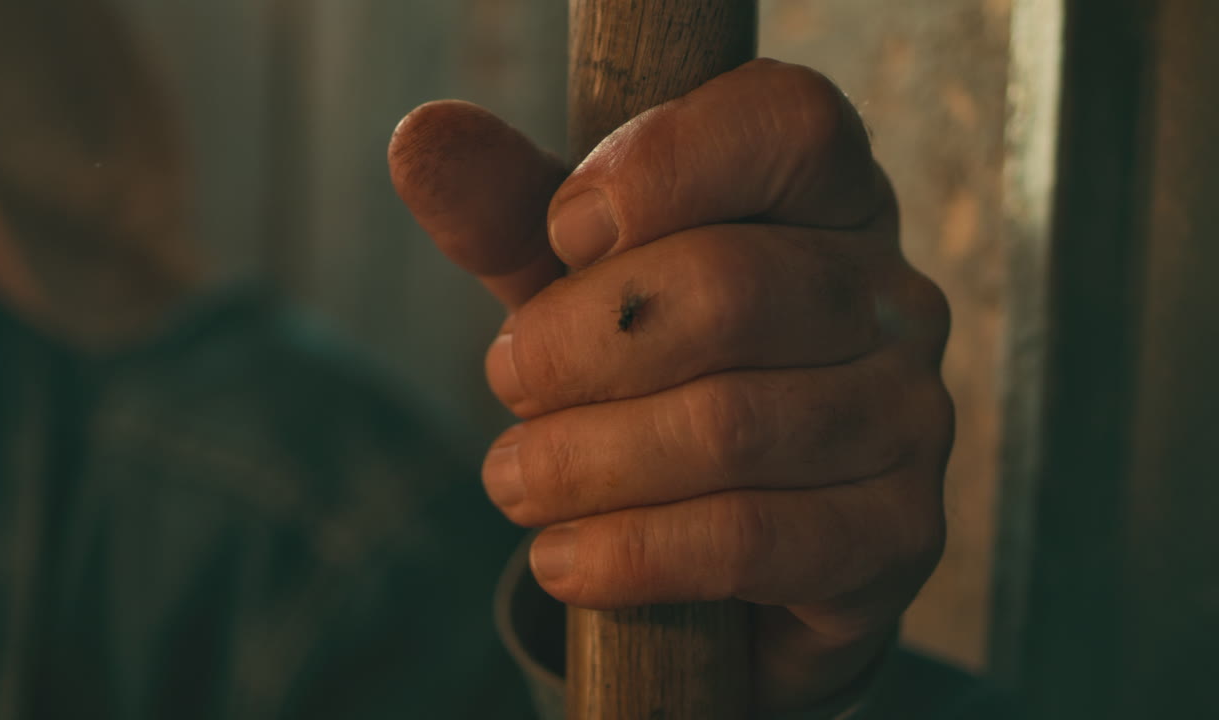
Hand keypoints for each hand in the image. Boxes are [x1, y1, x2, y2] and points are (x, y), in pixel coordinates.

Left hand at [389, 59, 952, 712]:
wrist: (738, 537)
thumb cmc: (659, 375)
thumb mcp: (580, 284)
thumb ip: (511, 213)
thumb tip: (420, 139)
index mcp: (832, 199)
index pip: (787, 126)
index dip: (661, 168)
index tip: (563, 233)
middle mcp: (894, 296)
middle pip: (732, 289)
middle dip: (579, 345)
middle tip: (506, 380)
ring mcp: (911, 418)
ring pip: (728, 427)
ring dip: (586, 460)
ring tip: (515, 480)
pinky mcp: (898, 535)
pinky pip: (749, 541)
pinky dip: (629, 553)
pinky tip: (565, 558)